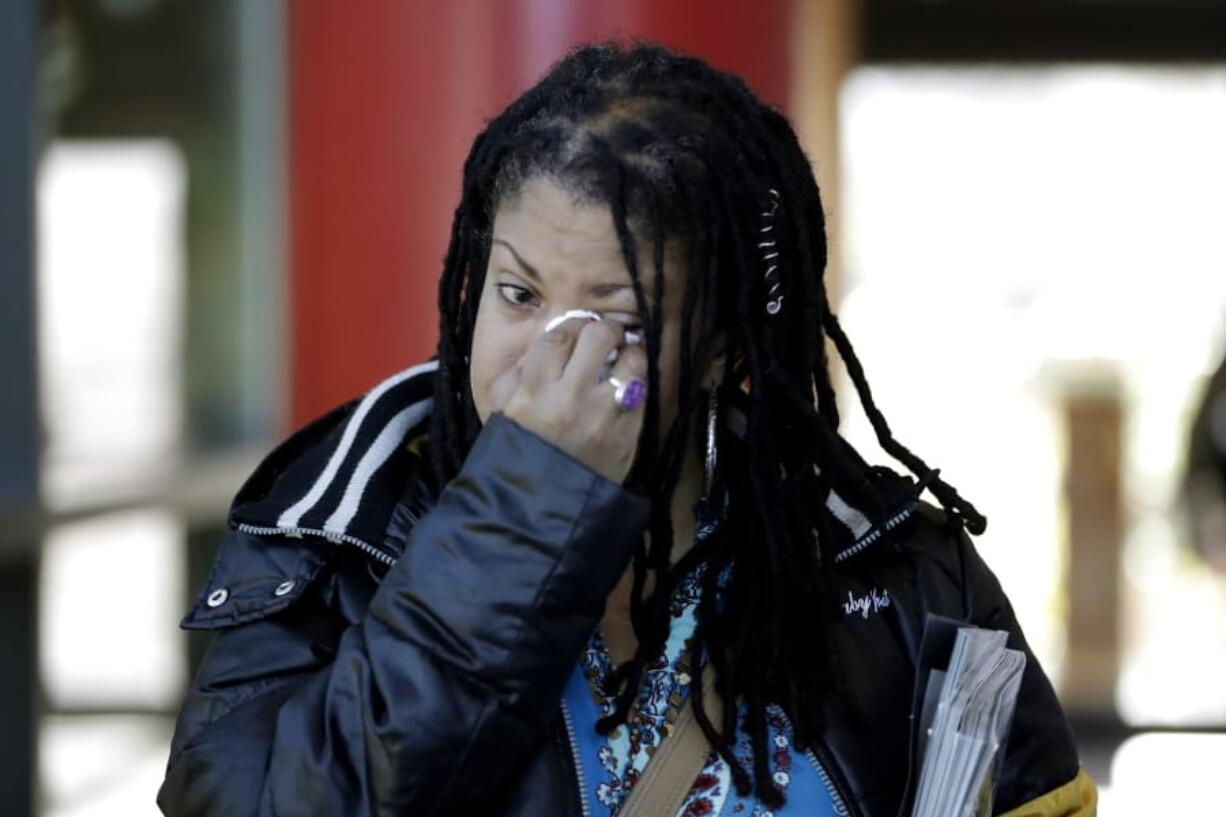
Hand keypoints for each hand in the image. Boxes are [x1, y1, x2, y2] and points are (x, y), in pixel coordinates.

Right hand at [501, 315, 646, 483]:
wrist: (540, 510)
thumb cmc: (518, 458)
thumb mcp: (503, 413)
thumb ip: (520, 374)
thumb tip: (549, 344)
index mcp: (533, 390)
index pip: (560, 334)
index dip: (572, 324)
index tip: (577, 327)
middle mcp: (570, 398)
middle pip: (598, 336)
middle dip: (605, 330)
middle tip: (606, 336)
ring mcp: (603, 417)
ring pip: (632, 360)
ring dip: (630, 353)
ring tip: (624, 359)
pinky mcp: (628, 436)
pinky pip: (643, 394)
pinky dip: (638, 386)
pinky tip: (629, 389)